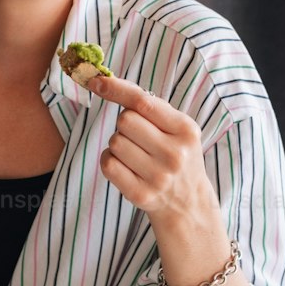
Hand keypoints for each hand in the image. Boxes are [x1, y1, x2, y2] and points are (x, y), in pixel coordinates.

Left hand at [89, 73, 216, 223]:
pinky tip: (124, 167)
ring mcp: (159, 176)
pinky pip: (108, 164)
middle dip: (125, 124)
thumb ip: (150, 107)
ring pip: (115, 142)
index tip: (96, 81)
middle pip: (125, 120)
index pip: (143, 102)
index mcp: (186, 129)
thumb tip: (104, 83)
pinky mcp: (142, 194)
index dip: (116, 89)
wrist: (189, 204)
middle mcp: (175, 153)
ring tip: (135, 155)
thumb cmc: (176, 155)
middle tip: (138, 137)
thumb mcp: (178, 130)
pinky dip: (109, 161)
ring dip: (118, 144)